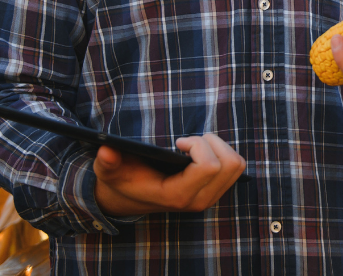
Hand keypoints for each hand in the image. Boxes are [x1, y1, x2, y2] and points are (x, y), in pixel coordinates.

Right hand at [93, 133, 245, 216]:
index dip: (199, 146)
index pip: (210, 167)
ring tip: (195, 146)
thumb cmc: (122, 179)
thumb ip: (107, 162)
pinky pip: (235, 168)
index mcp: (176, 196)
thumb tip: (106, 151)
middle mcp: (198, 201)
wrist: (129, 199)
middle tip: (188, 141)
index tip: (178, 142)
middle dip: (212, 143)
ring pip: (236, 166)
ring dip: (220, 147)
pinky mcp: (215, 192)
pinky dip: (224, 153)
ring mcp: (208, 198)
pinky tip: (201, 153)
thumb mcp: (109, 171)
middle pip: (230, 164)